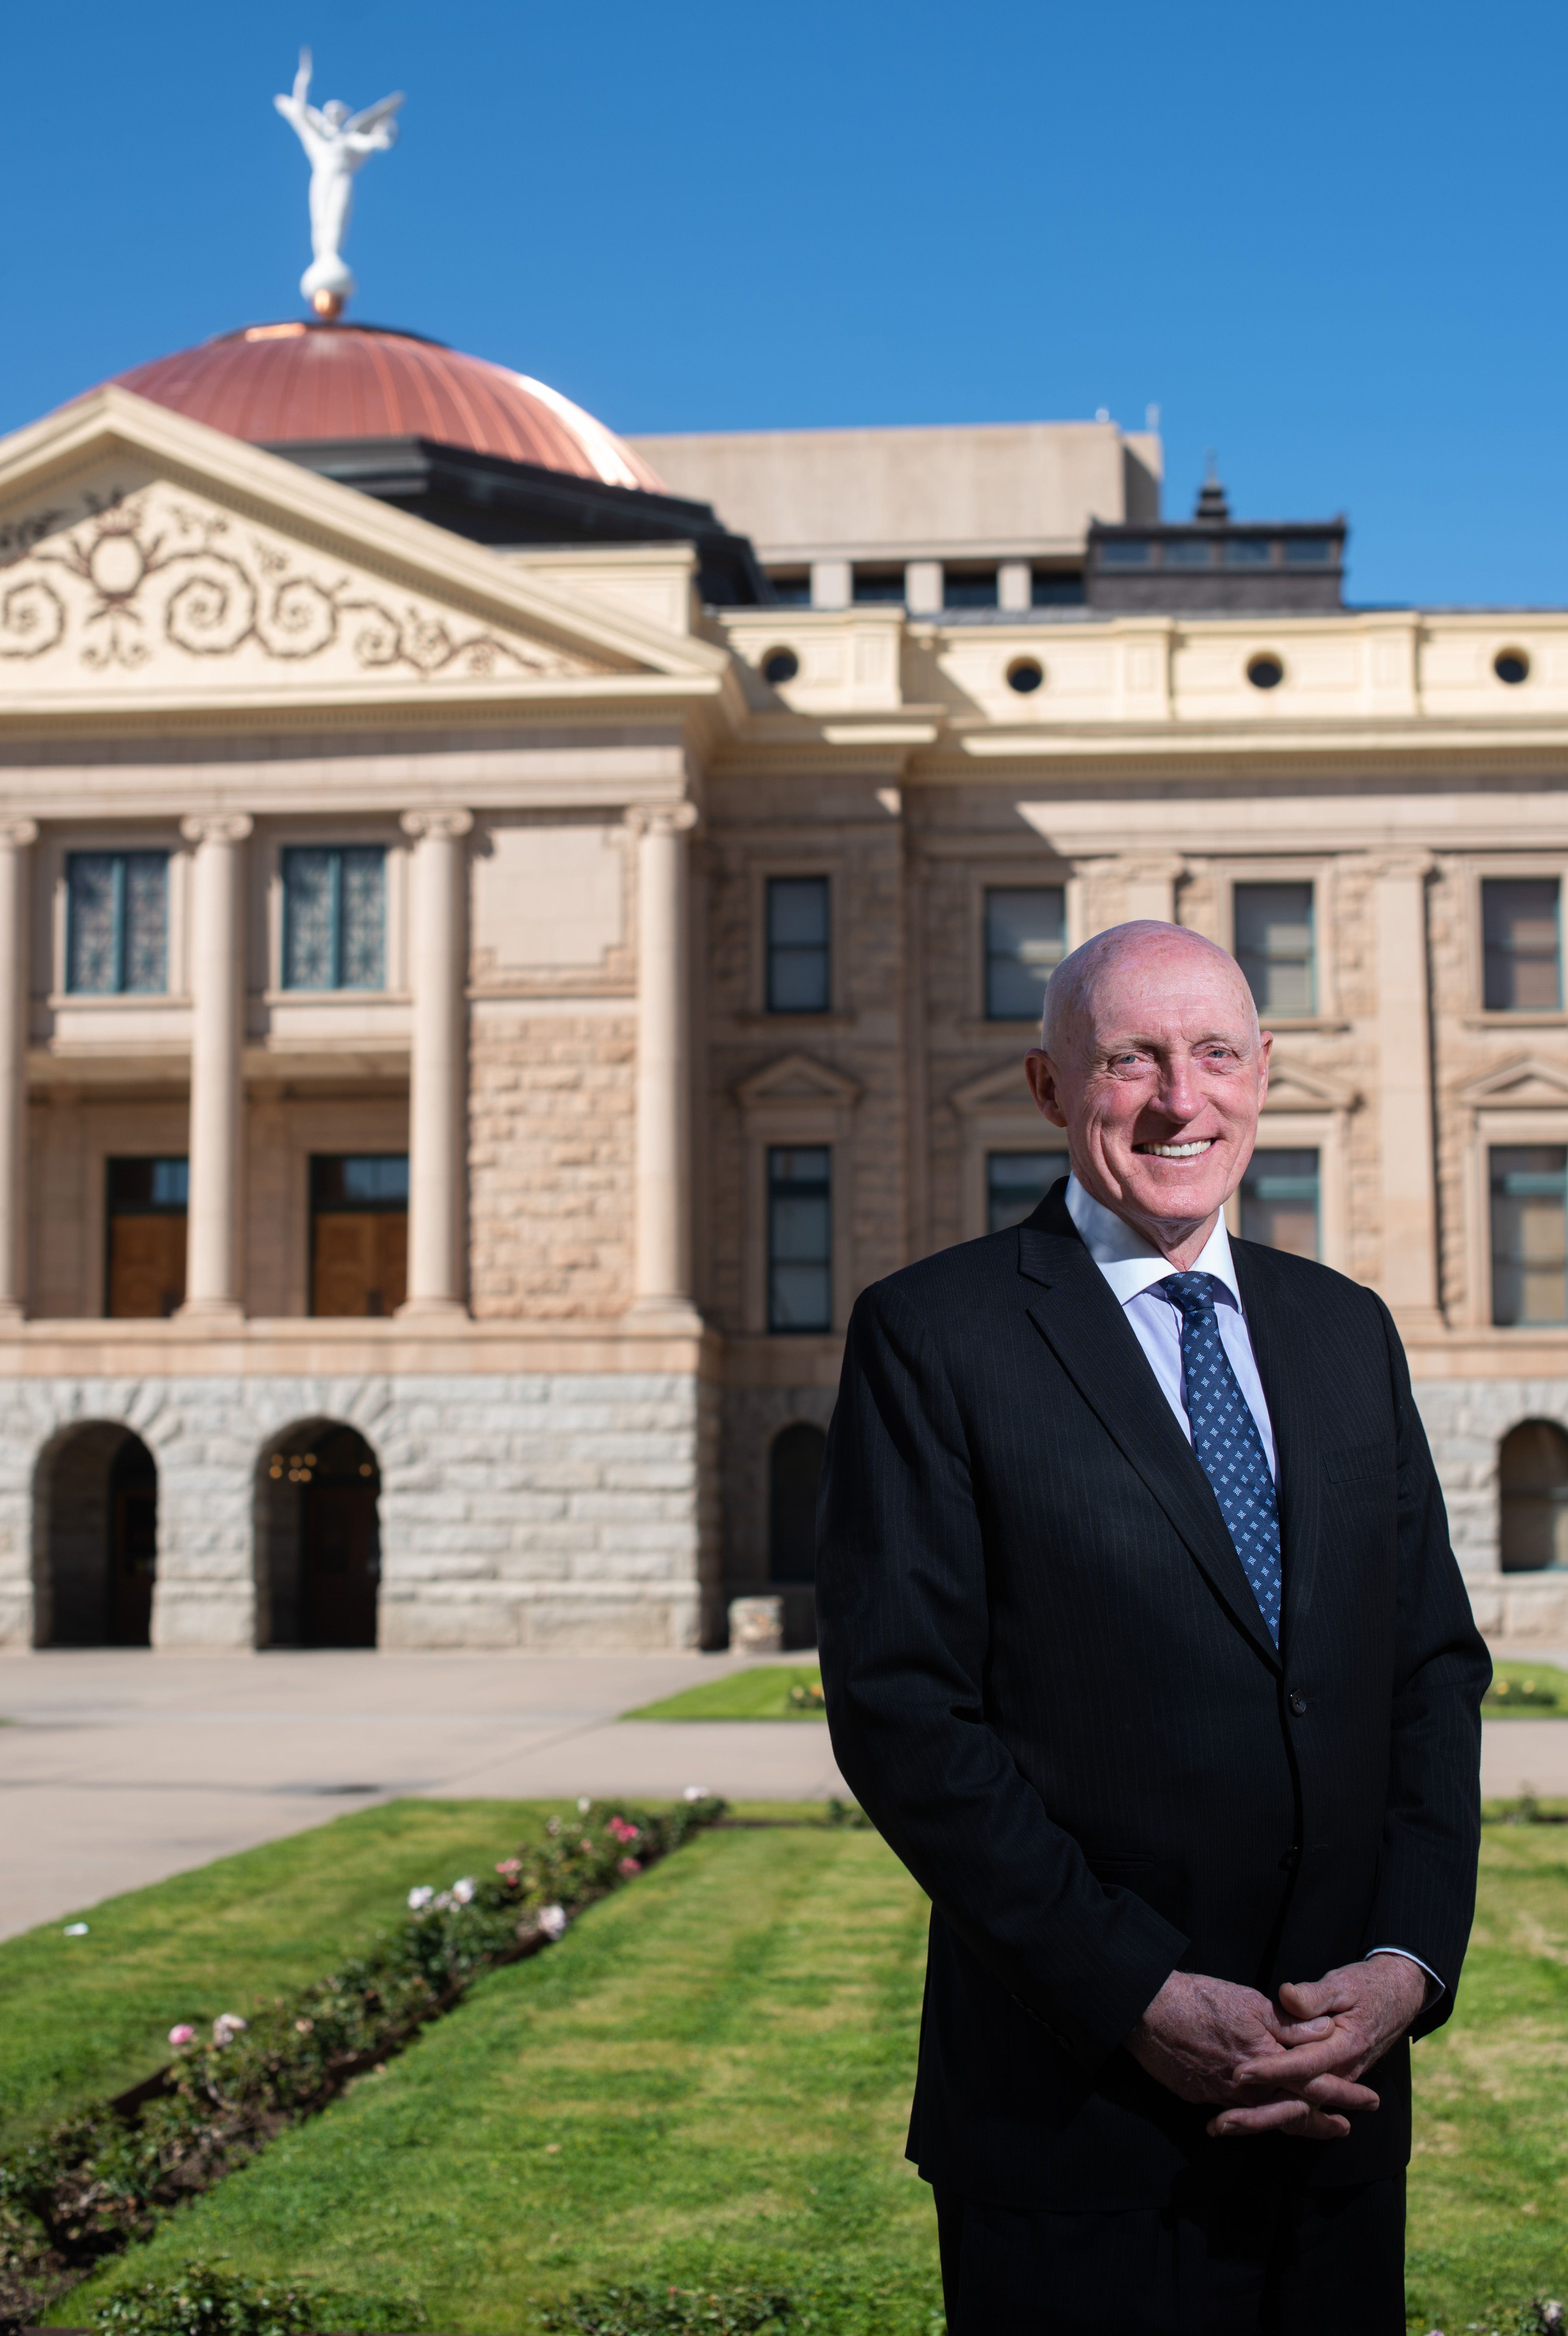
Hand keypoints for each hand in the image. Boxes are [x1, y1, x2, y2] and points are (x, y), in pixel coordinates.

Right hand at [1128, 1969, 1380, 2140]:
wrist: (1145, 2011)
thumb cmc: (1199, 1999)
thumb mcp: (1249, 2002)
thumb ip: (1289, 2023)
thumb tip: (1327, 2033)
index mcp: (1265, 2061)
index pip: (1315, 2083)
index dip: (1344, 2093)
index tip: (1369, 2101)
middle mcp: (1248, 2087)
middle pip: (1295, 2111)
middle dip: (1324, 2122)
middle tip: (1347, 2128)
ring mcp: (1223, 2096)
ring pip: (1269, 2117)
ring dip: (1295, 2123)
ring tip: (1315, 2126)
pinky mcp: (1202, 2096)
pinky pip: (1240, 2113)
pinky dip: (1260, 2118)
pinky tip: (1264, 2115)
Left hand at [1211, 1956, 1428, 2138]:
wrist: (1397, 1999)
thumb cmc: (1366, 1988)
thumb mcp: (1343, 1985)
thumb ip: (1315, 1995)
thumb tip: (1288, 1998)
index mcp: (1342, 2048)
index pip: (1301, 2065)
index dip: (1270, 2070)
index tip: (1240, 2073)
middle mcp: (1338, 2073)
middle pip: (1296, 2101)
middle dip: (1258, 2114)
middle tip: (1221, 2123)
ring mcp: (1334, 2082)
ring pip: (1297, 2110)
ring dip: (1261, 2120)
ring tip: (1222, 2127)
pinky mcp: (1329, 2082)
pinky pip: (1302, 2106)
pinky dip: (1276, 2116)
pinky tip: (1245, 2119)